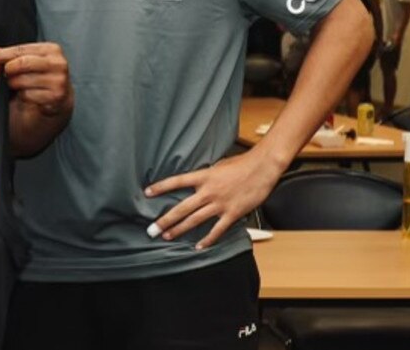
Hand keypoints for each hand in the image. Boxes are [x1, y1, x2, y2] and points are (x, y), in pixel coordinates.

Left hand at [0, 42, 72, 115]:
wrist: (60, 96)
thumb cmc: (40, 75)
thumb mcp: (32, 60)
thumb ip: (17, 56)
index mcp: (52, 49)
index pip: (20, 50)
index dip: (1, 54)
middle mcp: (58, 63)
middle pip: (21, 64)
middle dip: (8, 70)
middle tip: (4, 75)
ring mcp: (58, 80)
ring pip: (22, 81)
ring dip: (14, 84)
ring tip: (18, 85)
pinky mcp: (55, 96)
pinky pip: (28, 95)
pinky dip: (23, 96)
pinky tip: (28, 94)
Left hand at [144, 149, 283, 249]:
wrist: (263, 167)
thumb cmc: (242, 163)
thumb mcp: (218, 165)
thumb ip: (206, 176)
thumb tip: (196, 183)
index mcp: (204, 176)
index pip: (177, 181)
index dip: (161, 187)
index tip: (147, 193)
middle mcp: (209, 191)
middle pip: (182, 208)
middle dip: (165, 220)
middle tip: (152, 229)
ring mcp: (220, 204)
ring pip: (195, 220)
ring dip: (180, 230)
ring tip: (167, 237)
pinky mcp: (232, 213)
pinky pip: (217, 230)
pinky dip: (208, 239)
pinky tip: (198, 246)